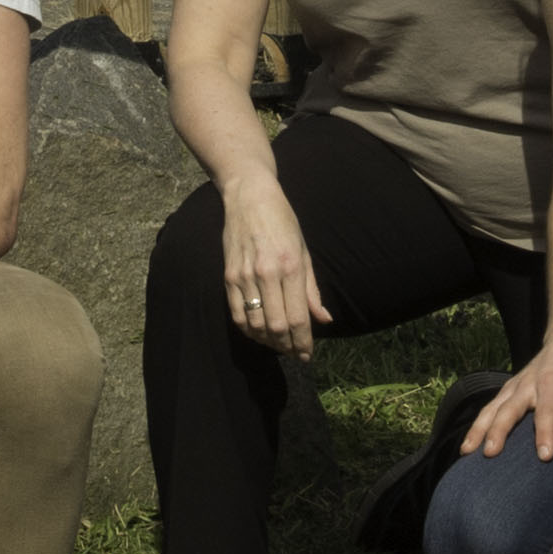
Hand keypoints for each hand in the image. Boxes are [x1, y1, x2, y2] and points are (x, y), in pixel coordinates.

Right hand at [218, 184, 329, 359]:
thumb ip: (312, 290)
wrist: (249, 197)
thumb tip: (323, 320)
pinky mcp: (229, 276)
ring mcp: (244, 276)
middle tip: (295, 353)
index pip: (298, 318)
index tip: (307, 355)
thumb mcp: (304, 252)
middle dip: (288, 347)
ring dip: (268, 342)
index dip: (303, 343)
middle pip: (277, 327)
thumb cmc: (283, 222)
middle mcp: (267, 273)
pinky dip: (249, 330)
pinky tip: (259, 333)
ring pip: (256, 325)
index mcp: (291, 267)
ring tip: (279, 344)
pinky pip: (237, 314)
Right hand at [464, 341, 552, 462]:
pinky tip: (469, 445)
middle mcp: (527, 384)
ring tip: (467, 452)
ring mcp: (514, 386)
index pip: (546, 410)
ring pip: (492, 408)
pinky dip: (478, 425)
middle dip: (499, 431)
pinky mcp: (507, 390)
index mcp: (551, 382)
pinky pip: (489, 408)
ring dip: (479, 429)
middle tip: (490, 453)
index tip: (545, 456)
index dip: (545, 433)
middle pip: (509, 409)